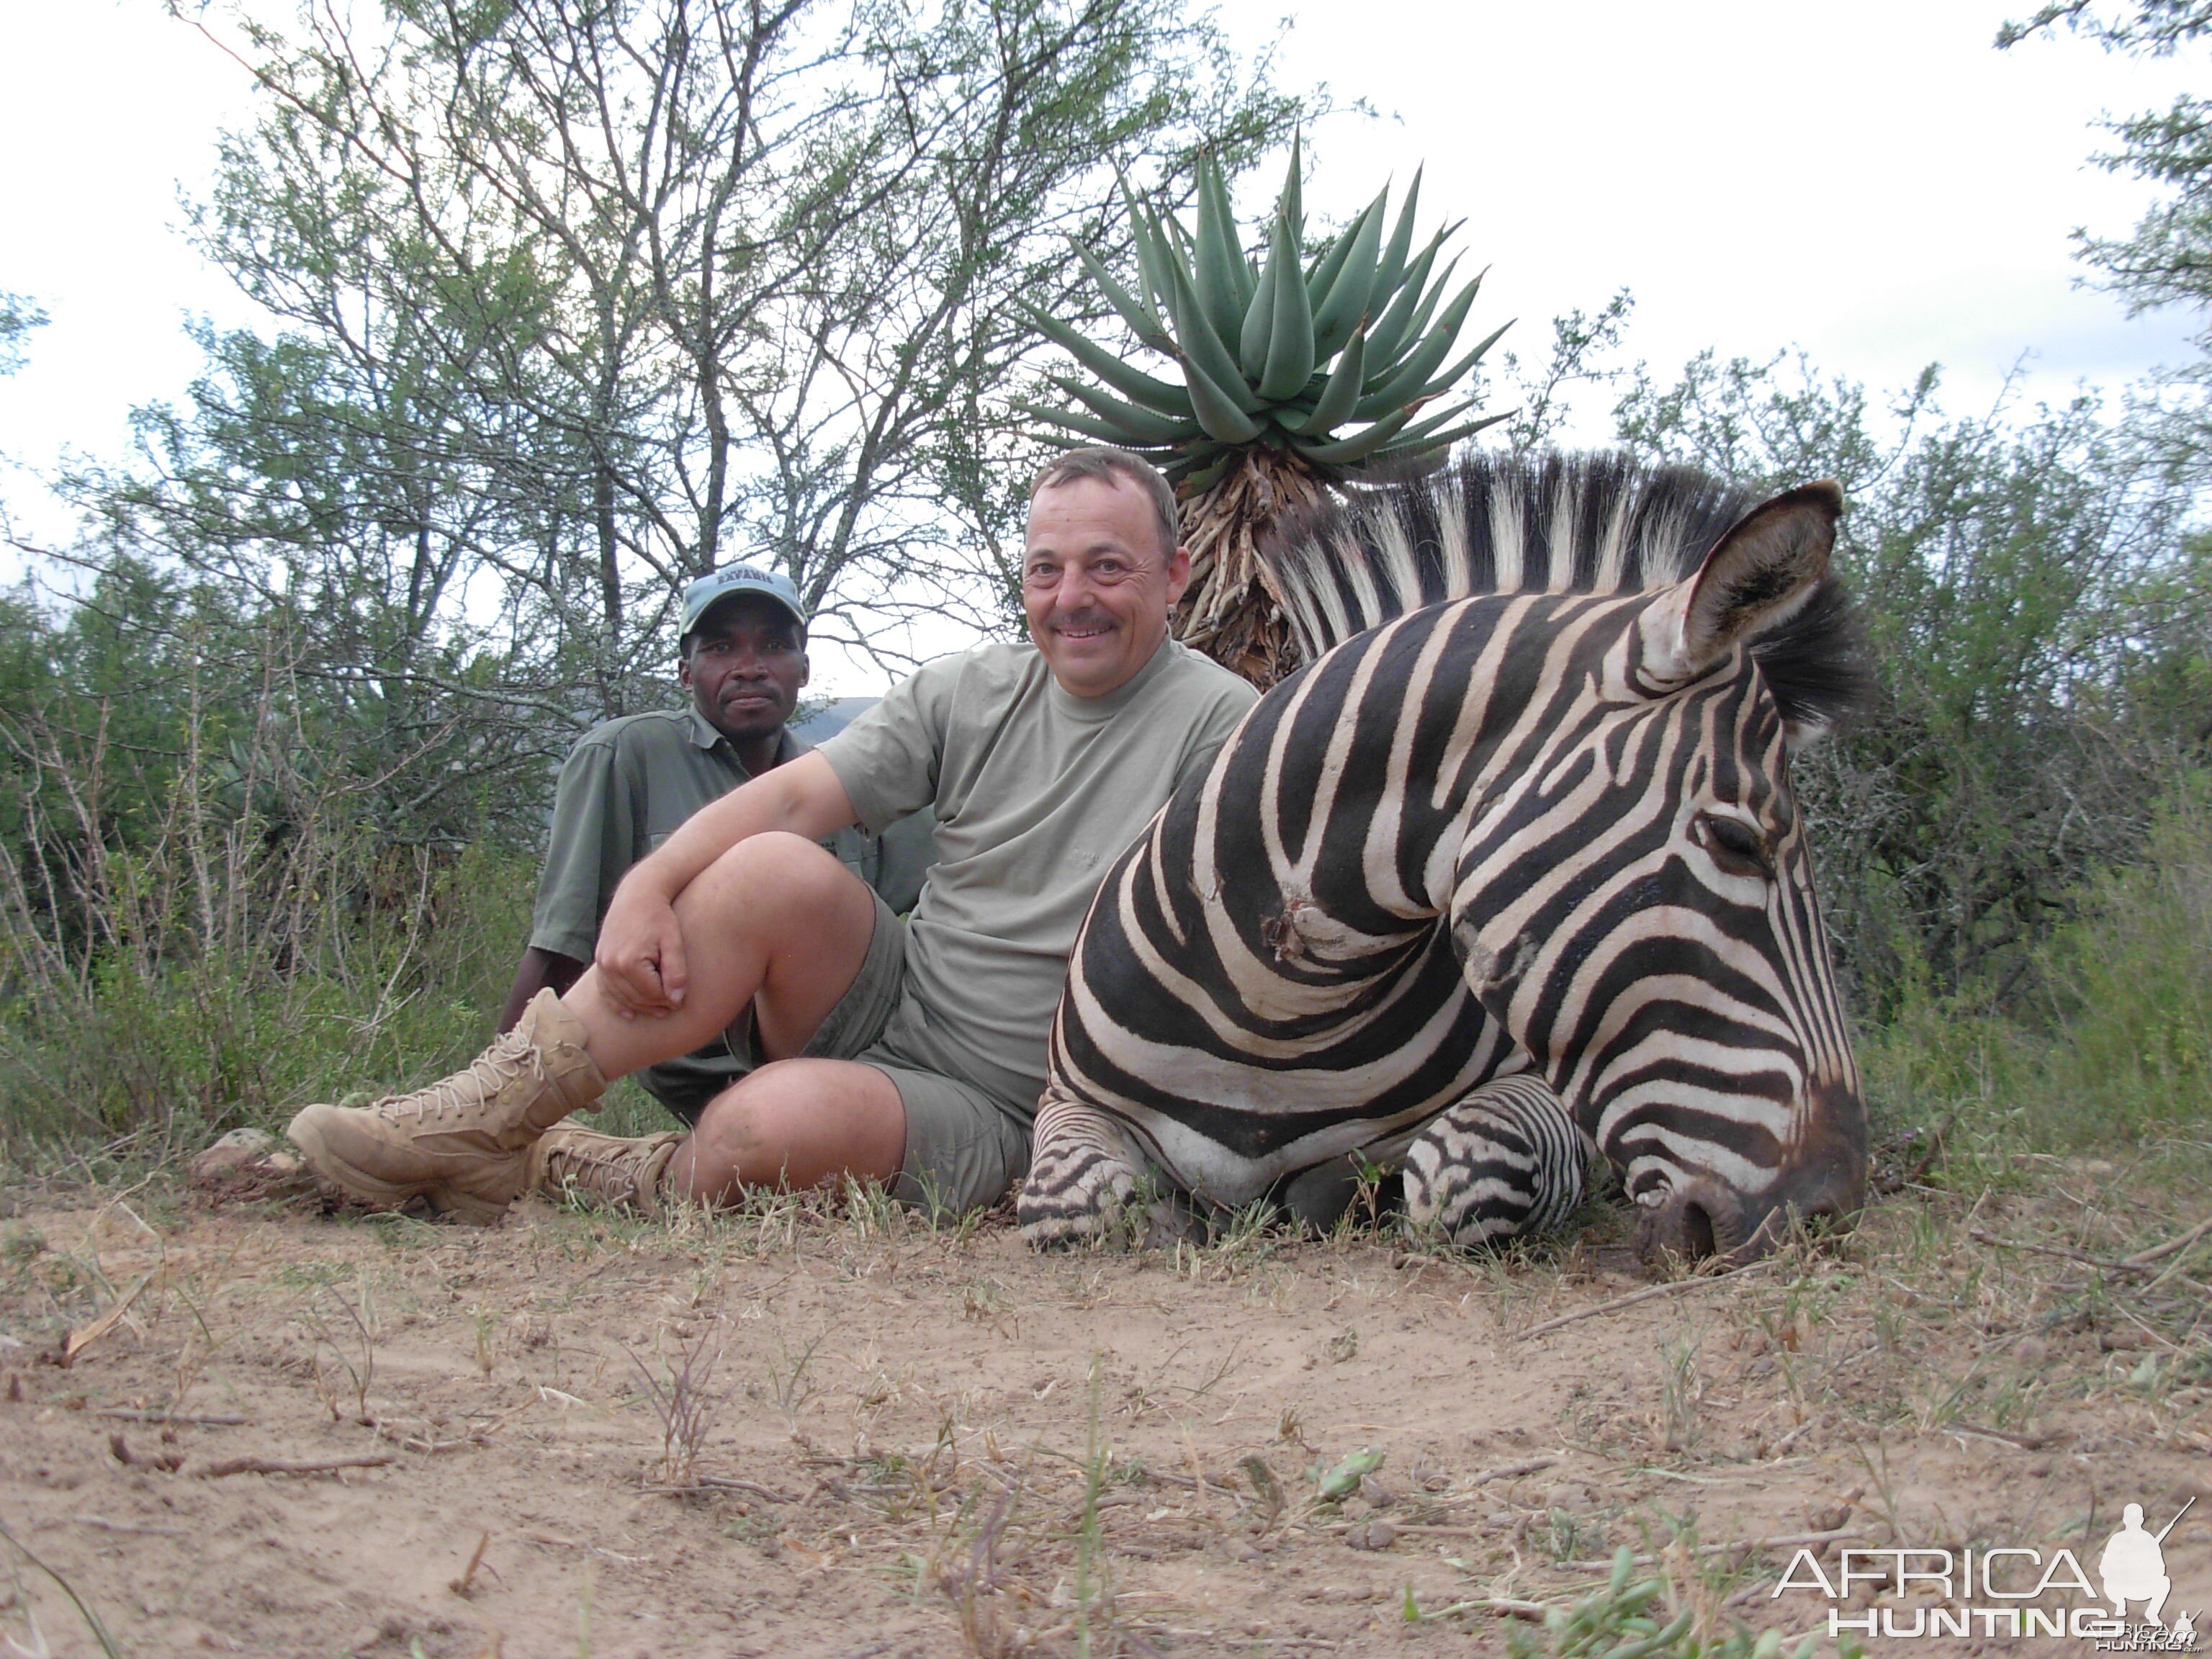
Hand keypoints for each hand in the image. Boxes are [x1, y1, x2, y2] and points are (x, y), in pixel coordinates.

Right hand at [595, 867, 689, 1018]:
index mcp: (629, 962)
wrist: (637, 894)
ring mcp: (602, 963)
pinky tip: (628, 1014)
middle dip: (655, 1006)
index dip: (668, 1000)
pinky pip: (605, 990)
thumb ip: (676, 971)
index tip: (680, 1002)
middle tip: (671, 1009)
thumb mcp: (673, 941)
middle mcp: (611, 965)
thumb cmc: (659, 916)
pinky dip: (616, 1003)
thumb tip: (676, 999)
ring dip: (638, 1008)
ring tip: (658, 1011)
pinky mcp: (599, 960)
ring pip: (620, 997)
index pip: (652, 994)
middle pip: (635, 998)